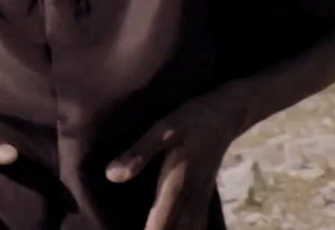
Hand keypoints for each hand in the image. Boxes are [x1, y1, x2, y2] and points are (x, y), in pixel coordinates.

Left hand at [107, 91, 249, 229]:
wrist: (223, 116)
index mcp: (177, 187)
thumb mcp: (162, 130)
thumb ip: (138, 153)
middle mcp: (190, 200)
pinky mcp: (202, 197)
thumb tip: (111, 176)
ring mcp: (199, 200)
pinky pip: (197, 224)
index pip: (160, 225)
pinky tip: (176, 228)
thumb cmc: (189, 121)